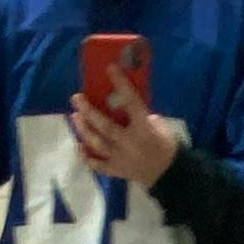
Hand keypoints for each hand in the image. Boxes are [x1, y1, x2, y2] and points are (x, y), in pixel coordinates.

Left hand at [72, 73, 180, 188]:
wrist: (169, 175)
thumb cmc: (166, 147)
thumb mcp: (160, 127)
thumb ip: (143, 117)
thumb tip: (123, 108)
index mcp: (144, 129)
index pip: (131, 102)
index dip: (121, 84)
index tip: (110, 68)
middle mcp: (129, 143)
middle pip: (105, 126)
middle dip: (88, 111)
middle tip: (76, 98)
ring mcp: (120, 158)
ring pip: (97, 144)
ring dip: (84, 130)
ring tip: (75, 117)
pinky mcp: (116, 170)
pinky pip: (97, 165)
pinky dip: (86, 157)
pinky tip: (79, 146)